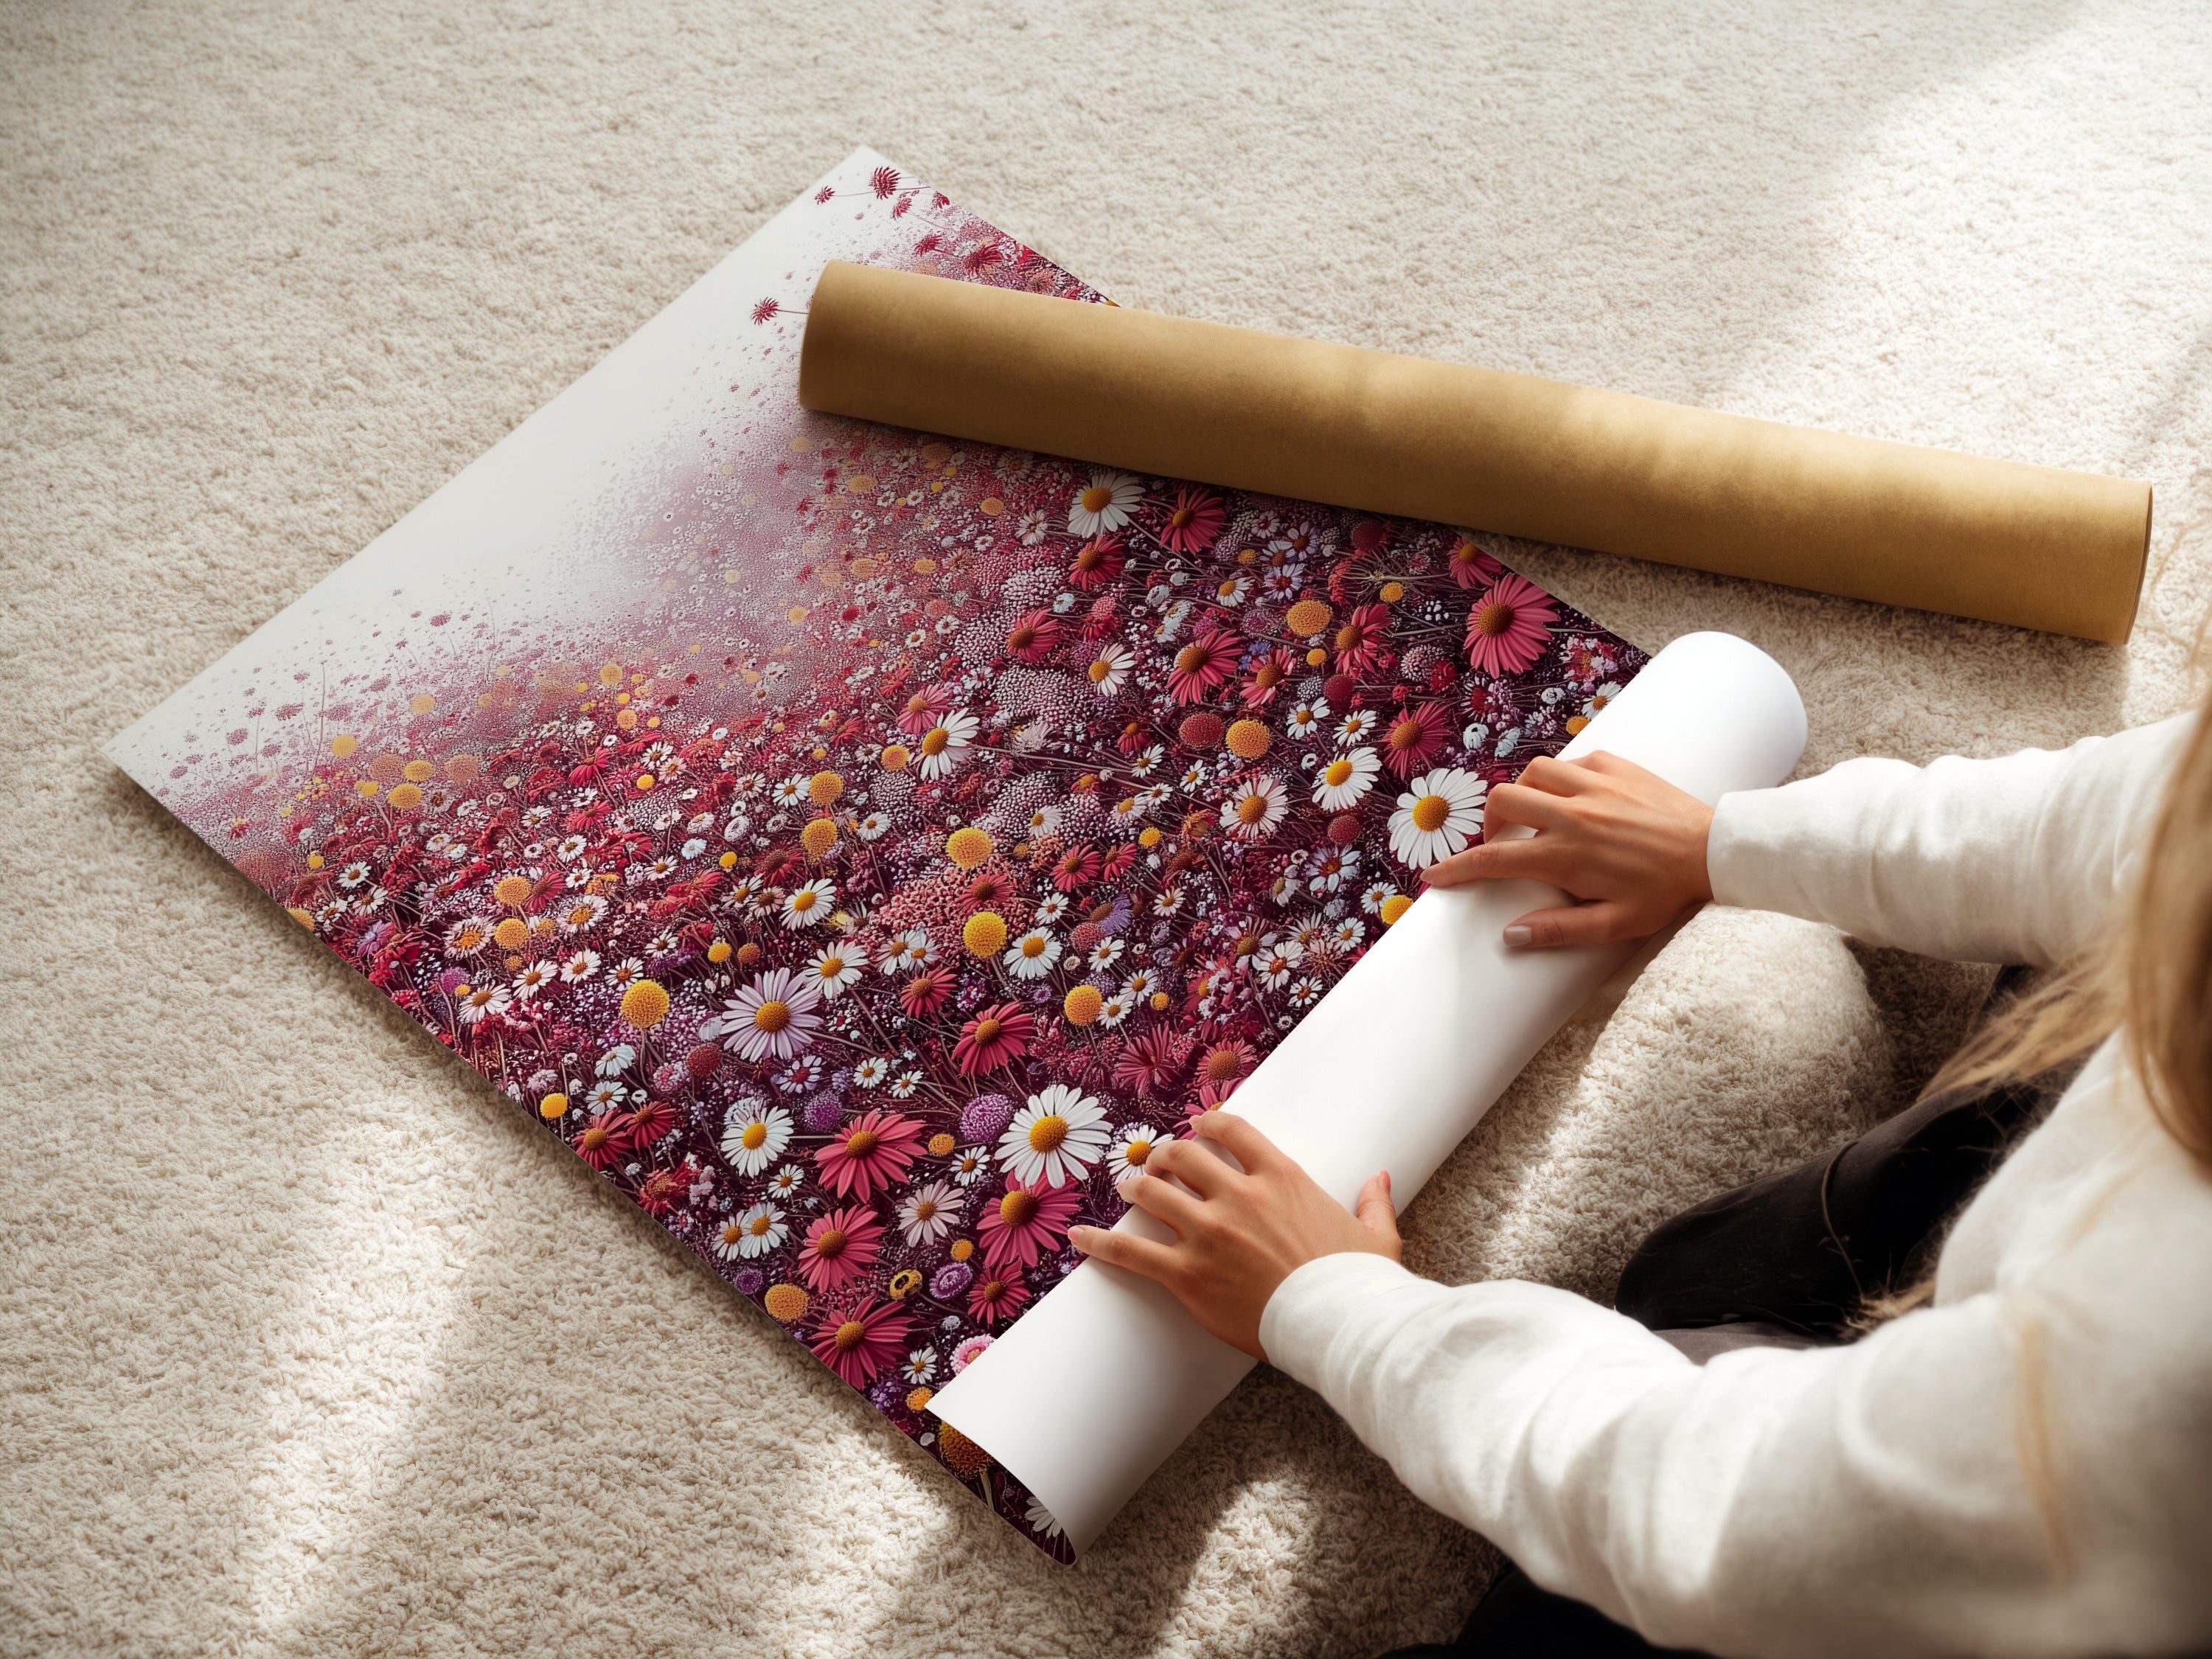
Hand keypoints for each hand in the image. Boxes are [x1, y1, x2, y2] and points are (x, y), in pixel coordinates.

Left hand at [1068, 1111, 1399, 1360]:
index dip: (1207, 1123)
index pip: (1232, 1130)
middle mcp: (1238, 1196)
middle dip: (1166, 1155)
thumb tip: (1380, 1178)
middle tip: (1158, 1163)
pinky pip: (1131, 1251)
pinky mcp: (1187, 1274)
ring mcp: (1208, 1233)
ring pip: (1153, 1192)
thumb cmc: (1359, 1284)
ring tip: (1128, 1187)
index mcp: (1281, 1178)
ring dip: (1137, 1186)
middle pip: (1183, 1156)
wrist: (1340, 1326)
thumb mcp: (1376, 1236)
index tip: (1198, 1126)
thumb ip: (1373, 1201)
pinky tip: (1079, 1237)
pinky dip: (1101, 1242)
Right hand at [1420, 751, 1713, 948]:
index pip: (1494, 859)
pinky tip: (1574, 797)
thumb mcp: (1615, 924)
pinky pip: (1571, 761)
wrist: (1714, 851)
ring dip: (1524, 793)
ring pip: (1532, 773)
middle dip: (1489, 822)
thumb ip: (1559, 930)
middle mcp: (1572, 814)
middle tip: (1502, 843)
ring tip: (1535, 816)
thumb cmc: (1665, 893)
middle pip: (1503, 801)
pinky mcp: (1615, 765)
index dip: (1458, 868)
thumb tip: (1510, 935)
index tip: (1436, 877)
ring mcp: (1593, 785)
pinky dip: (1561, 778)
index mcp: (1566, 855)